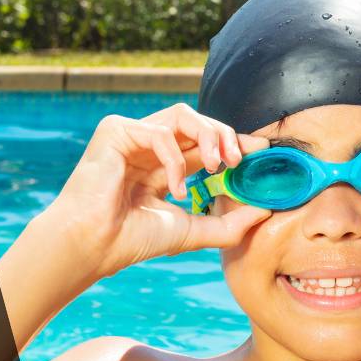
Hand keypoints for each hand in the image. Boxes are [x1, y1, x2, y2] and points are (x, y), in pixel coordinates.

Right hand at [43, 103, 270, 277]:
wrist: (95, 245)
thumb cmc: (132, 240)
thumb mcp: (191, 230)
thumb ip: (227, 223)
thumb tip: (265, 211)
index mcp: (163, 165)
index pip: (205, 144)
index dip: (234, 142)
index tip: (261, 150)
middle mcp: (148, 146)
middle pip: (197, 123)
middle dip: (226, 136)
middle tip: (241, 160)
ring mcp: (131, 135)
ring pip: (182, 116)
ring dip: (209, 136)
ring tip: (219, 166)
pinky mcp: (115, 130)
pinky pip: (159, 133)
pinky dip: (175, 160)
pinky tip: (175, 189)